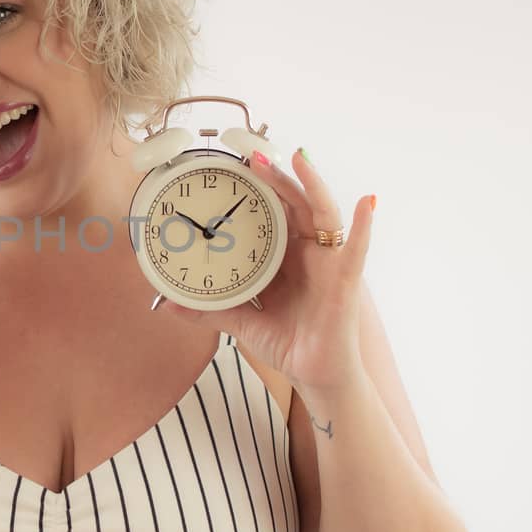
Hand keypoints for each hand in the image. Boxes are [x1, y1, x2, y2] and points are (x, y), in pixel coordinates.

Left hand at [166, 148, 376, 392]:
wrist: (316, 375)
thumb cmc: (289, 343)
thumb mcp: (243, 321)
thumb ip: (210, 310)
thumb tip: (166, 304)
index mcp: (285, 256)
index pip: (272, 213)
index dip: (258, 190)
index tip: (236, 166)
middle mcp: (308, 252)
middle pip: (295, 204)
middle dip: (277, 178)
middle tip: (253, 155)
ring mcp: (329, 262)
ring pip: (323, 213)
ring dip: (313, 184)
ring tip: (299, 158)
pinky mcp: (346, 279)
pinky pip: (357, 249)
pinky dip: (362, 226)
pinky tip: (364, 204)